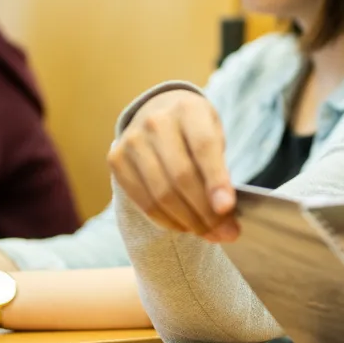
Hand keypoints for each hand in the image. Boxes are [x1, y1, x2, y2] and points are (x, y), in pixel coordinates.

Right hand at [108, 89, 238, 240]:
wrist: (159, 112)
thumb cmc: (195, 129)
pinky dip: (167, 220)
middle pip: (181, 176)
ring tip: (210, 234)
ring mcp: (131, 141)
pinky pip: (143, 201)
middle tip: (227, 232)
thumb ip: (220, 167)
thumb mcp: (215, 134)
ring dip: (188, 221)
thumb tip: (224, 211)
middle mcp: (156, 121)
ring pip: (160, 194)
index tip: (228, 208)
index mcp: (188, 108)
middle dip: (206, 211)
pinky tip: (185, 226)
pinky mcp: (116, 160)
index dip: (216, 180)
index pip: (204, 147)